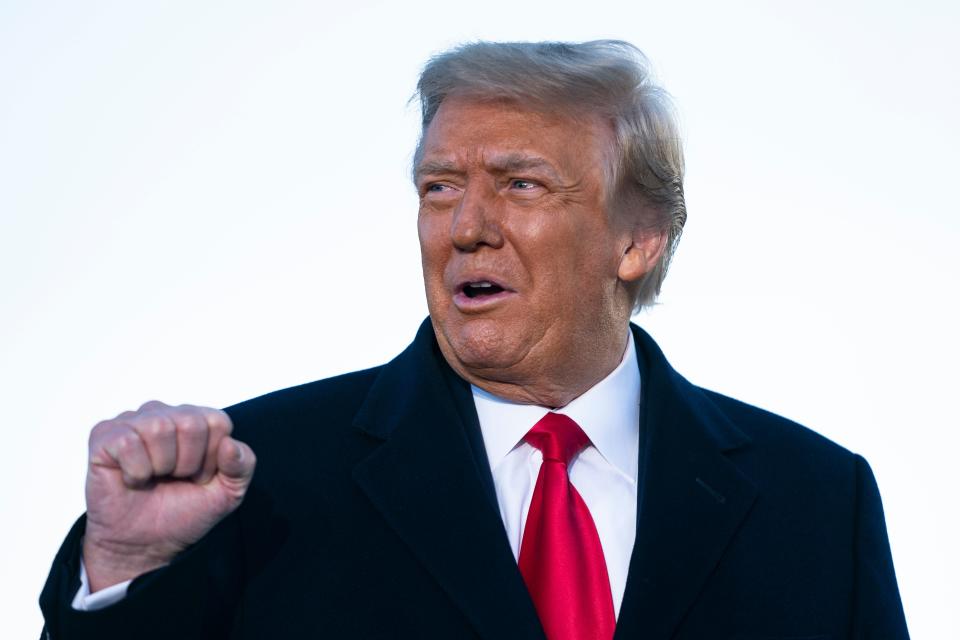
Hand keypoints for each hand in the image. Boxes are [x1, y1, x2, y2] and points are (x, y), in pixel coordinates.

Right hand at [82, 400, 255, 591]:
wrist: (144, 544)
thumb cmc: (183, 512)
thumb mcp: (228, 493)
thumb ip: (242, 466)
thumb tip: (230, 444)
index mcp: (197, 419)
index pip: (218, 422)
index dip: (212, 459)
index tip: (199, 477)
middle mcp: (165, 413)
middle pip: (190, 423)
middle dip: (188, 463)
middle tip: (174, 479)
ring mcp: (133, 421)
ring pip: (159, 428)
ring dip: (161, 466)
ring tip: (154, 477)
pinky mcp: (104, 436)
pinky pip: (127, 442)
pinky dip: (135, 471)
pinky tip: (132, 479)